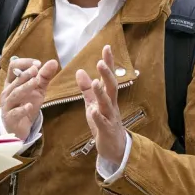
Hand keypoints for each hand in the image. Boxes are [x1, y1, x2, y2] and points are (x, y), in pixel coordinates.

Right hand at [0, 57, 59, 139]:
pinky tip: (30, 106)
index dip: (24, 63)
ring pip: (15, 94)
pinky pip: (15, 113)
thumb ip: (44, 76)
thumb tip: (54, 61)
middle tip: (36, 69)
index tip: (37, 64)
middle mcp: (7, 91)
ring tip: (36, 82)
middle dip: (26, 74)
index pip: (13, 67)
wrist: (20, 126)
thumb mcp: (37, 89)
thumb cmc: (26, 104)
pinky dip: (22, 109)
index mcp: (12, 82)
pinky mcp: (10, 118)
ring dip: (25, 87)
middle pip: (15, 80)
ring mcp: (7, 105)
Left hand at [75, 45, 125, 164]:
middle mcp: (111, 105)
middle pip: (112, 87)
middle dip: (107, 74)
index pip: (108, 77)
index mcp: (108, 97)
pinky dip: (97, 117)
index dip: (108, 62)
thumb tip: (80, 71)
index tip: (106, 47)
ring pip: (107, 104)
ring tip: (96, 82)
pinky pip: (102, 123)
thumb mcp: (93, 104)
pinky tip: (93, 111)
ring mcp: (110, 117)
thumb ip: (87, 89)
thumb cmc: (104, 123)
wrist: (114, 148)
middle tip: (101, 61)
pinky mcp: (106, 130)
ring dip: (101, 93)